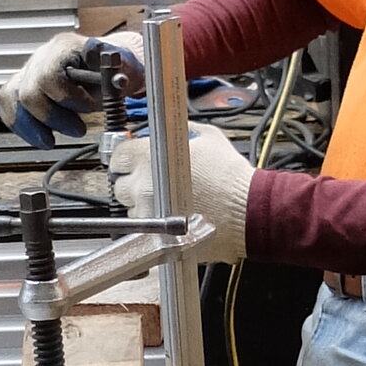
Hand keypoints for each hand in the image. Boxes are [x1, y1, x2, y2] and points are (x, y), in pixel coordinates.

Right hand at [0, 30, 136, 144]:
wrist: (107, 64)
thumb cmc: (113, 66)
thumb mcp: (122, 67)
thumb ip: (117, 75)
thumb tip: (115, 81)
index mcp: (63, 47)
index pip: (50, 76)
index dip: (68, 98)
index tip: (88, 109)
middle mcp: (41, 57)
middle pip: (28, 93)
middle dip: (52, 118)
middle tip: (78, 130)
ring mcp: (28, 71)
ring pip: (11, 100)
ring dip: (32, 126)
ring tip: (51, 141)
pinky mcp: (22, 86)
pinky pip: (7, 106)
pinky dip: (21, 125)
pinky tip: (40, 136)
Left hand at [113, 122, 254, 263]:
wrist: (247, 210)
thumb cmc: (230, 177)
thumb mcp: (207, 138)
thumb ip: (181, 132)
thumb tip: (170, 131)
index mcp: (149, 157)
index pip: (118, 157)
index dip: (126, 160)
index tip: (133, 163)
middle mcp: (142, 185)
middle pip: (121, 185)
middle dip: (134, 183)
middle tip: (156, 183)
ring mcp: (147, 213)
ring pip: (131, 209)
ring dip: (144, 205)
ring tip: (170, 202)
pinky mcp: (156, 234)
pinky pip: (145, 228)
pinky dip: (154, 223)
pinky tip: (174, 216)